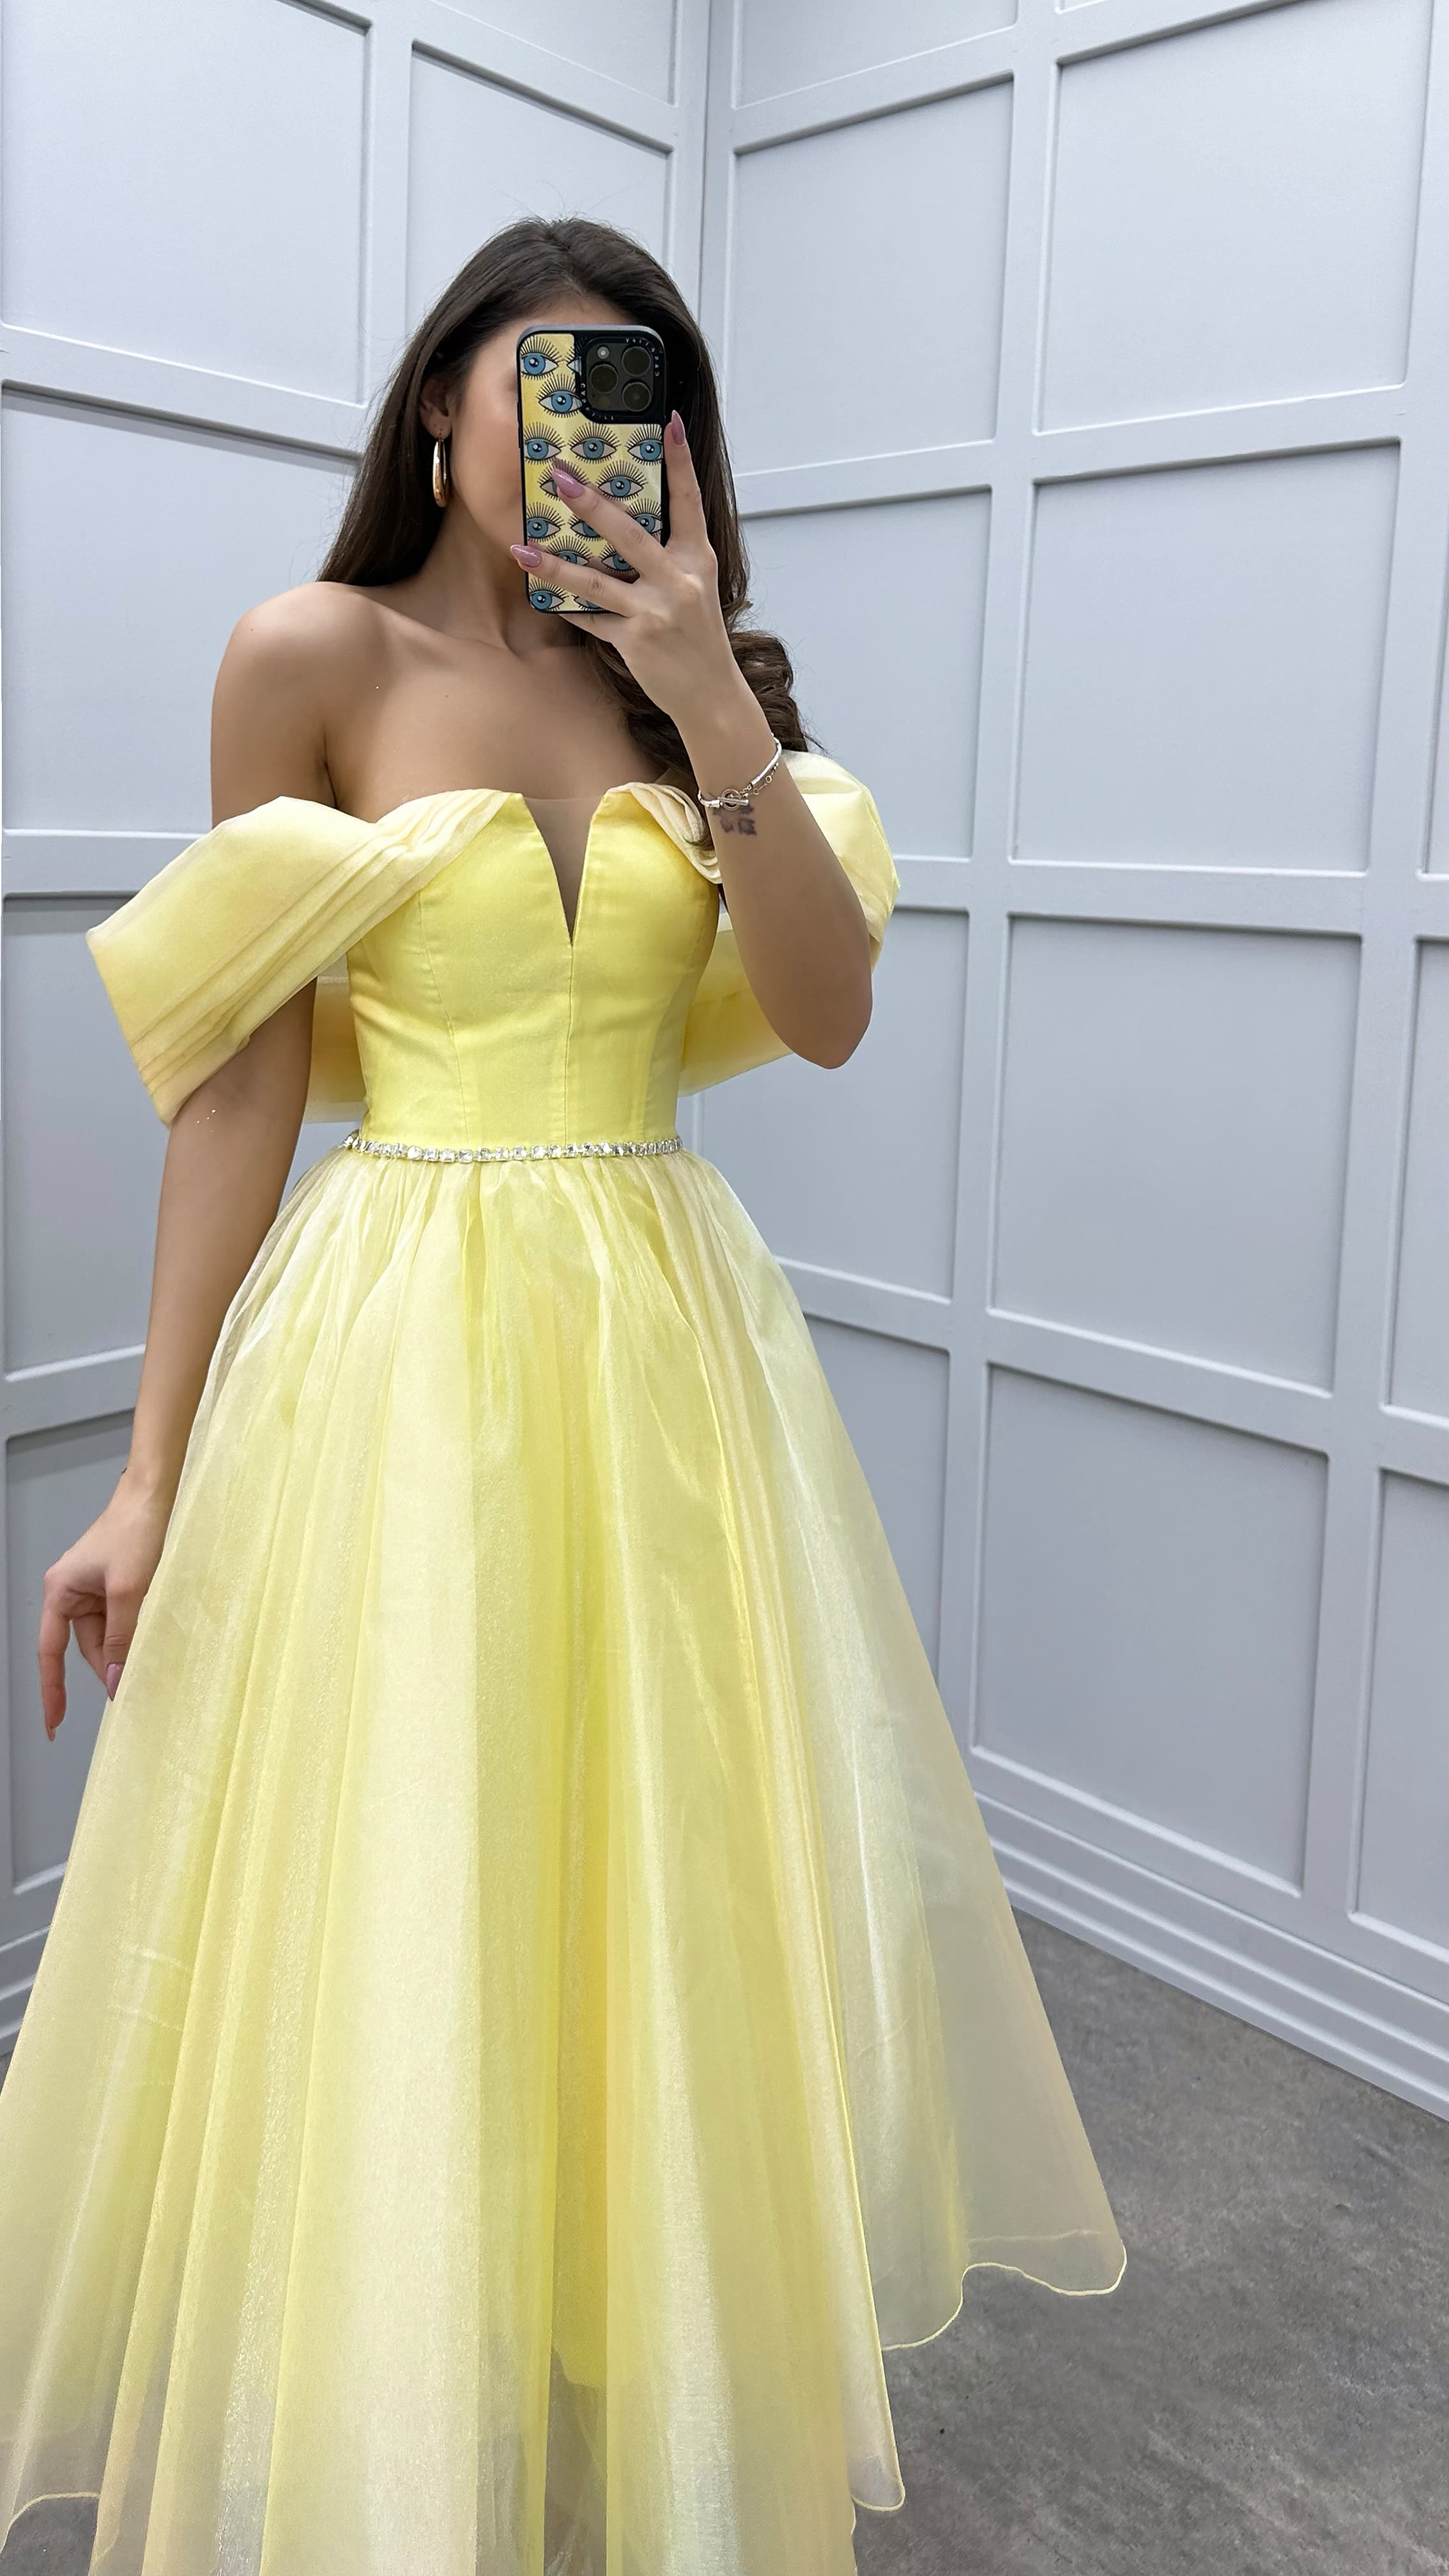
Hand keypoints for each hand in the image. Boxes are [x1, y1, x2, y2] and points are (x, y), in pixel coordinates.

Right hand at [38, 1473, 171, 1736]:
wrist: (158, 1495)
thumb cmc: (136, 1530)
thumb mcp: (129, 1590)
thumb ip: (122, 1638)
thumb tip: (115, 1680)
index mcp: (60, 1591)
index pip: (50, 1653)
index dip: (52, 1690)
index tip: (54, 1722)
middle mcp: (73, 1593)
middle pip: (88, 1648)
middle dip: (110, 1665)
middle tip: (134, 1689)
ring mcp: (96, 1591)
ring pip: (111, 1637)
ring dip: (129, 1647)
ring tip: (152, 1650)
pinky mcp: (118, 1588)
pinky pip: (125, 1622)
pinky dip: (138, 1633)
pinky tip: (155, 1637)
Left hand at [510, 412, 743, 732]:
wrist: (711, 694)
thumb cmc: (700, 637)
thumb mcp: (695, 587)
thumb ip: (668, 556)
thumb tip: (624, 524)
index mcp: (696, 559)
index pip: (689, 501)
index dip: (680, 461)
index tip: (669, 422)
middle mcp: (678, 581)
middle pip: (630, 535)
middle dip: (592, 505)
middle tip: (560, 477)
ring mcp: (656, 612)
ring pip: (598, 582)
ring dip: (556, 565)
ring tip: (523, 547)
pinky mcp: (636, 641)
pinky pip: (592, 620)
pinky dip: (567, 608)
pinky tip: (542, 596)